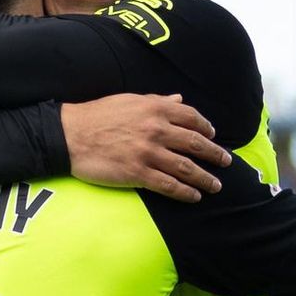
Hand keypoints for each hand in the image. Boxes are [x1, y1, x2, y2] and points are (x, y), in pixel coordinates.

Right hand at [60, 94, 230, 202]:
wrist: (69, 135)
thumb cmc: (96, 115)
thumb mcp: (128, 101)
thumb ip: (156, 101)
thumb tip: (178, 100)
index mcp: (155, 108)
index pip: (191, 118)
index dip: (206, 128)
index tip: (213, 135)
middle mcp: (156, 129)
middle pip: (195, 144)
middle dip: (214, 154)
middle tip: (226, 162)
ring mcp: (148, 153)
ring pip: (186, 168)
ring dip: (205, 178)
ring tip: (215, 185)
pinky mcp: (138, 173)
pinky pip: (169, 185)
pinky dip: (185, 192)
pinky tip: (194, 196)